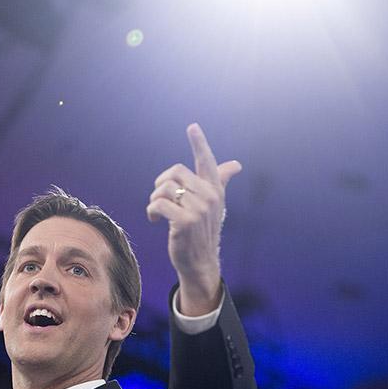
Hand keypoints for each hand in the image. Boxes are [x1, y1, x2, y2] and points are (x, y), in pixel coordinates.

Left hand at [146, 123, 241, 315]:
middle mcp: (210, 196)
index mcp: (215, 189)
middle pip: (175, 171)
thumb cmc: (203, 230)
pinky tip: (154, 220)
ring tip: (157, 212)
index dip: (199, 142)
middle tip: (160, 199)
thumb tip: (236, 165)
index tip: (192, 126)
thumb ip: (221, 181)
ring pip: (164, 187)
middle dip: (161, 184)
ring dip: (154, 199)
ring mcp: (199, 209)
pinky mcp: (186, 221)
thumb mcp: (214, 205)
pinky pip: (159, 203)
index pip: (207, 161)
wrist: (200, 261)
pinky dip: (151, 210)